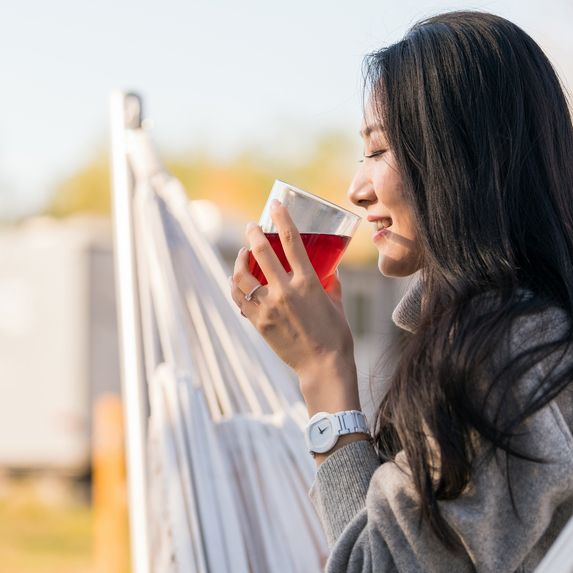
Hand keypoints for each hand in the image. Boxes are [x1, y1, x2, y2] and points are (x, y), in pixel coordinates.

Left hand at [229, 200, 360, 416]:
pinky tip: (236, 281)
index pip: (292, 240)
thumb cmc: (336, 336)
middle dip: (253, 234)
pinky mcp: (258, 322)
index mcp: (308, 282)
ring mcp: (269, 307)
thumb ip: (332, 284)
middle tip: (251, 227)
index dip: (281, 218)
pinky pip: (239, 299)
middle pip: (261, 252)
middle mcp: (286, 290)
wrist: (323, 367)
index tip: (274, 205)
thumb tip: (330, 272)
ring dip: (239, 260)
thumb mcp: (337, 304)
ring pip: (242, 275)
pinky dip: (235, 286)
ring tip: (242, 255)